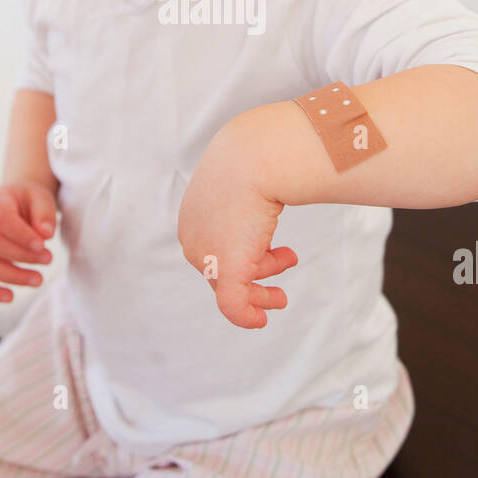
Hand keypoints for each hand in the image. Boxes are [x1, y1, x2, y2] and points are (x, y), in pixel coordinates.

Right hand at [0, 180, 57, 302]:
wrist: (17, 202)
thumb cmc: (30, 201)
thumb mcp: (42, 198)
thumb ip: (45, 214)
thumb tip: (46, 234)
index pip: (2, 219)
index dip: (21, 235)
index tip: (43, 244)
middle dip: (22, 256)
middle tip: (49, 259)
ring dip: (12, 276)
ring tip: (38, 279)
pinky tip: (10, 297)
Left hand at [177, 120, 297, 329]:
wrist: (255, 157)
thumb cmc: (258, 156)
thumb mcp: (247, 173)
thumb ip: (254, 186)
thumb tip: (283, 169)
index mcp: (194, 215)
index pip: (215, 248)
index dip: (248, 254)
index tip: (276, 253)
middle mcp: (194, 238)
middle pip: (222, 270)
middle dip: (256, 275)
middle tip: (281, 281)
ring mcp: (207, 256)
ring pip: (230, 288)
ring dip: (258, 295)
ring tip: (281, 298)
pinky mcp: (226, 271)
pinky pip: (232, 305)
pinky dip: (246, 316)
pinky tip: (260, 321)